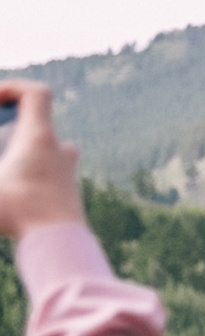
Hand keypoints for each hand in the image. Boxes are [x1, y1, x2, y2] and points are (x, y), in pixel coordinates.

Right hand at [0, 83, 84, 241]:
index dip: (13, 88)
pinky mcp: (68, 190)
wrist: (59, 246)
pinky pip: (46, 169)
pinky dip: (26, 170)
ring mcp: (67, 170)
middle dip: (5, 128)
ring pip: (40, 146)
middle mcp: (59, 149)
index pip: (36, 94)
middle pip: (34, 121)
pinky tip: (10, 189)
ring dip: (16, 150)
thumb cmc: (18, 214)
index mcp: (40, 138)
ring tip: (3, 173)